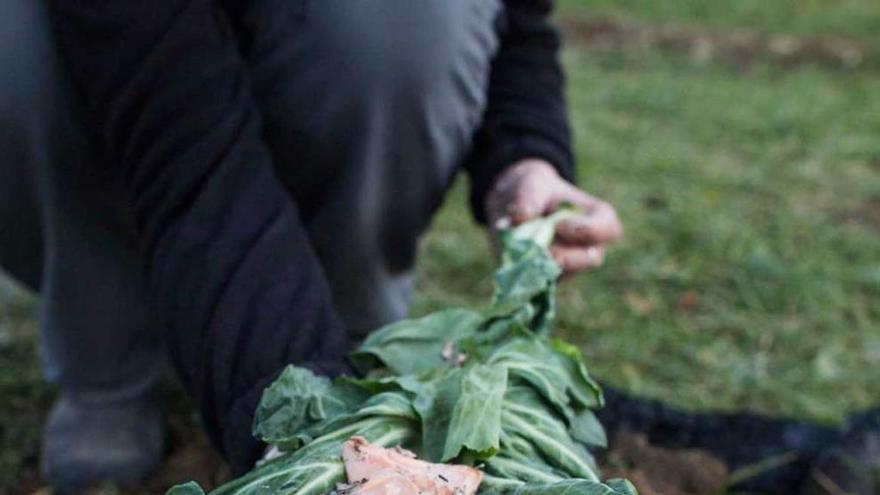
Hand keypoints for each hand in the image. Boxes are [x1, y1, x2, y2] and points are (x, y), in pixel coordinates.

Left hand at [485, 159, 622, 276]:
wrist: (515, 207)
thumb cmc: (535, 190)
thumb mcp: (531, 182)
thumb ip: (529, 197)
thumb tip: (521, 217)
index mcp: (597, 219)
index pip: (608, 229)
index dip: (589, 230)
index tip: (561, 224)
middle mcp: (588, 247)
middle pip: (590, 259)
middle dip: (567, 257)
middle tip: (546, 251)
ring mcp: (568, 267)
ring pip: (564, 275)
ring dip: (543, 266)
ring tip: (520, 252)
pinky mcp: (545, 279)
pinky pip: (538, 284)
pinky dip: (523, 273)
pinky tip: (510, 261)